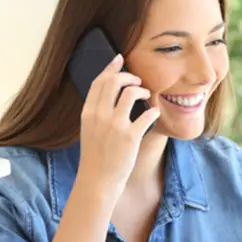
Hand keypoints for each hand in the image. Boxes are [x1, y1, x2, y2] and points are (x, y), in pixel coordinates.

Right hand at [77, 53, 159, 197]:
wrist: (98, 181)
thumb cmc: (96, 157)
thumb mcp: (89, 131)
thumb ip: (97, 113)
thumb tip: (111, 96)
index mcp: (87, 113)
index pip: (98, 82)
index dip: (110, 68)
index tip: (119, 60)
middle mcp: (100, 116)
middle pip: (114, 82)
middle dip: (129, 76)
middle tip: (138, 82)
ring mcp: (115, 125)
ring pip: (130, 92)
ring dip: (142, 90)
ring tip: (147, 96)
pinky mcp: (130, 136)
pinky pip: (147, 114)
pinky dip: (153, 111)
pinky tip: (154, 114)